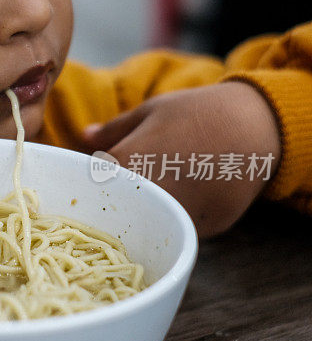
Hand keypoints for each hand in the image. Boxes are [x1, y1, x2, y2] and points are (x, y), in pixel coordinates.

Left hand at [82, 81, 281, 237]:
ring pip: (148, 224)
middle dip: (118, 199)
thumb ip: (113, 130)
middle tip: (133, 180)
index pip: (90, 185)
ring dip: (147, 211)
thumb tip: (83, 137)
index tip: (98, 175)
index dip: (91, 181)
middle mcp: (148, 198)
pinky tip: (190, 192)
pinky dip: (178, 215)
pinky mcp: (204, 229)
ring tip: (167, 182)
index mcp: (125, 167)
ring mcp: (177, 217)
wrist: (257, 126)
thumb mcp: (149, 112)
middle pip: (116, 211)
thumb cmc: (196, 112)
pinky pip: (180, 227)